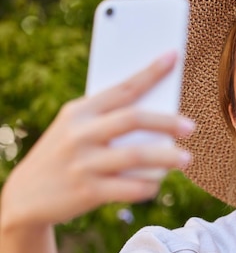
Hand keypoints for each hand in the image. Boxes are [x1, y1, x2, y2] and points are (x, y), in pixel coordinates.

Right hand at [1, 52, 194, 227]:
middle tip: (191, 126)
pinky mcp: (88, 192)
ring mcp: (83, 163)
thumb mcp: (75, 130)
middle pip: (133, 119)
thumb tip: (159, 114)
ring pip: (136, 156)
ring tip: (187, 159)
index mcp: (79, 111)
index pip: (121, 87)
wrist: (26, 196)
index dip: (150, 71)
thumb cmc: (65, 156)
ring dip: (167, 157)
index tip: (174, 56)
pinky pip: (131, 188)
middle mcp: (80, 133)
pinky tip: (157, 182)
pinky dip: (149, 185)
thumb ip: (108, 121)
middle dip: (167, 120)